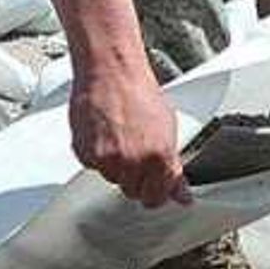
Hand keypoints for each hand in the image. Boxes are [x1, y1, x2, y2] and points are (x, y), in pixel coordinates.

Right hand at [70, 61, 194, 210]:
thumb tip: (182, 196)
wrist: (111, 71)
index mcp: (159, 158)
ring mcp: (109, 160)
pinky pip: (92, 166)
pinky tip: (103, 132)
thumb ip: (173, 168)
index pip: (155, 197)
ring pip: (111, 178)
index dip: (153, 191)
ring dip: (114, 164)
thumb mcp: (168, 129)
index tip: (151, 184)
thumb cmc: (139, 92)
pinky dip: (96, 154)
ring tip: (118, 134)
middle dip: (134, 176)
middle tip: (133, 149)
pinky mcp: (87, 154)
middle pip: (131, 191)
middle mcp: (134, 163)